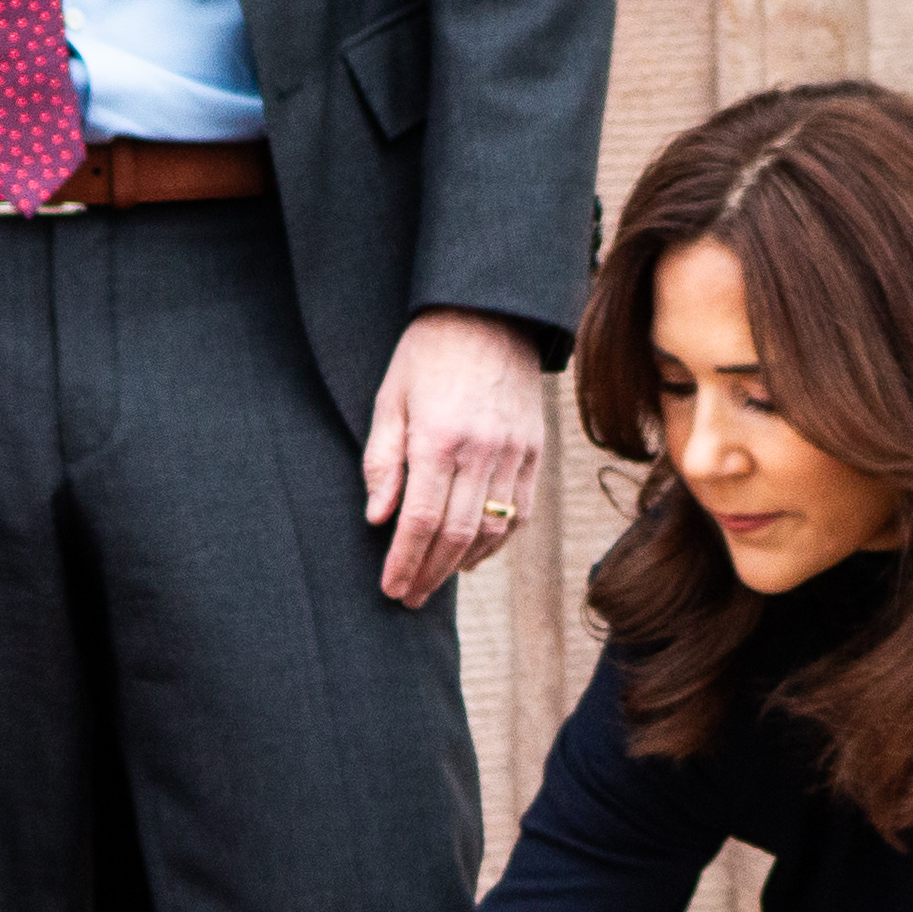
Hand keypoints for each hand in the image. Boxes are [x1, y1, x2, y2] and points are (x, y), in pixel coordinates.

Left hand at [362, 307, 548, 606]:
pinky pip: (521, 512)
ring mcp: (515, 453)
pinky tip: (474, 553)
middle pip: (457, 534)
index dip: (404, 561)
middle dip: (429, 574)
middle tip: (409, 598)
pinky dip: (498, 541)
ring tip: (436, 578)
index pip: (419, 520)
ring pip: (494, 530)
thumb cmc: (428, 354)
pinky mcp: (535, 451)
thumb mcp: (390, 399)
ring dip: (463, 563)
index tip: (391, 588)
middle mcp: (482, 450)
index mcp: (438, 438)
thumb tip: (377, 519)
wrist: (491, 313)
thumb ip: (382, 461)